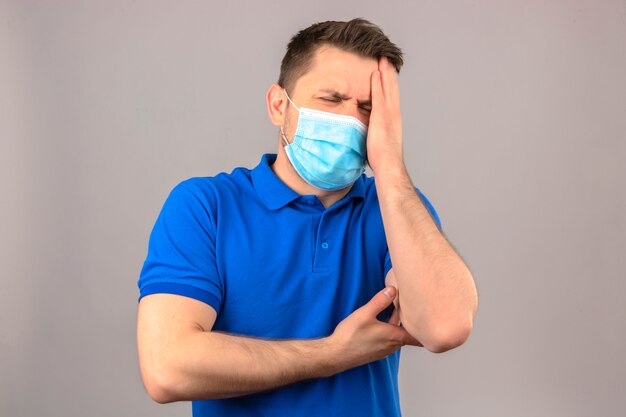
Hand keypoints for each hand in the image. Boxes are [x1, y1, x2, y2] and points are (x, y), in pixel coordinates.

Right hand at [328, 286, 421, 371]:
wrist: (335, 355)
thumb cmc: (349, 336)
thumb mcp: (365, 314)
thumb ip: (380, 301)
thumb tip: (393, 289)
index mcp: (393, 337)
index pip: (417, 337)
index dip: (423, 328)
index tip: (427, 320)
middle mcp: (391, 346)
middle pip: (407, 334)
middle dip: (409, 323)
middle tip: (411, 309)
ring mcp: (383, 350)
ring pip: (397, 337)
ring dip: (397, 326)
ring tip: (395, 311)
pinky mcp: (375, 352)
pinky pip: (387, 341)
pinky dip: (389, 332)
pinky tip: (380, 323)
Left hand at [367, 57, 404, 175]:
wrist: (389, 166)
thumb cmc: (383, 159)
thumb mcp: (379, 140)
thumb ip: (376, 132)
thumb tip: (369, 131)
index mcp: (393, 118)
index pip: (391, 95)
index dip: (389, 82)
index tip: (386, 70)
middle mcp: (393, 113)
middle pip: (392, 87)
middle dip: (389, 72)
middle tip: (386, 57)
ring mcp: (389, 115)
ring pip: (387, 88)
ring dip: (385, 72)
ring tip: (382, 58)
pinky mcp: (382, 118)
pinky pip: (378, 97)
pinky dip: (378, 84)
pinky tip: (375, 73)